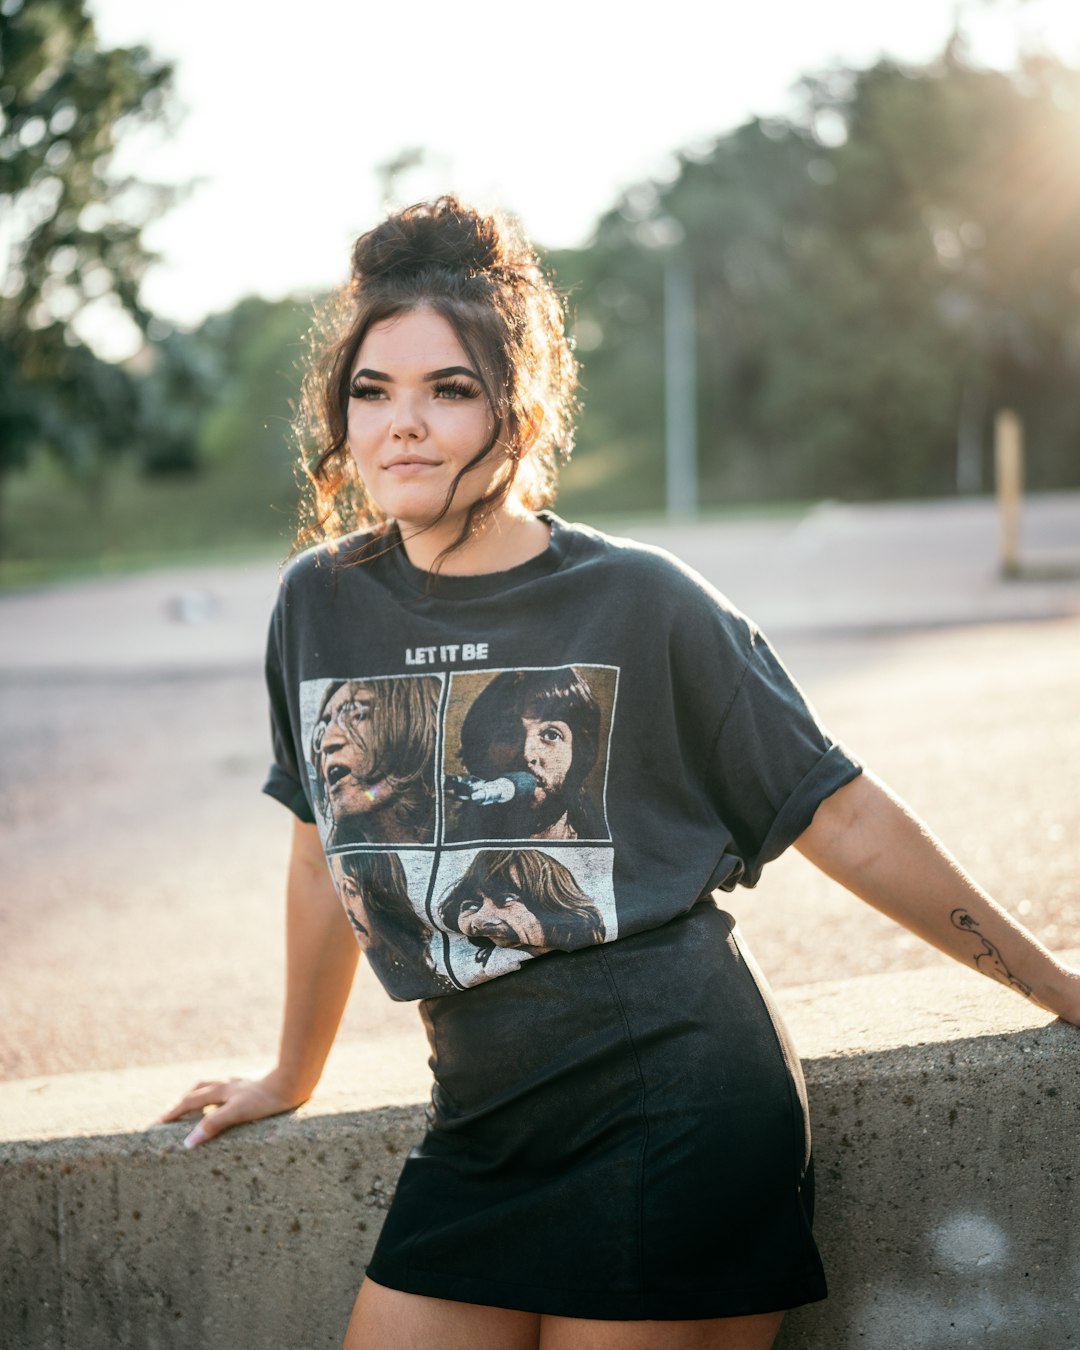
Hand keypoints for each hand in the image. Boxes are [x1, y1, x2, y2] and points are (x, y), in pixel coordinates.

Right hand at [158, 1069, 307, 1147]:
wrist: (293, 1082)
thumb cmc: (266, 1099)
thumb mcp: (236, 1113)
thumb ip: (212, 1125)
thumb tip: (188, 1141)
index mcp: (221, 1090)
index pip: (190, 1101)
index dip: (174, 1112)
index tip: (159, 1122)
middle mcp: (229, 1084)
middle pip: (199, 1089)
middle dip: (184, 1100)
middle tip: (174, 1110)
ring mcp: (242, 1083)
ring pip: (215, 1086)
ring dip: (202, 1094)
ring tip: (198, 1104)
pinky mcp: (254, 1085)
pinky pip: (231, 1089)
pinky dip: (221, 1094)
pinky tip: (229, 1100)